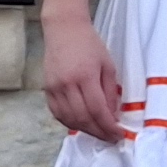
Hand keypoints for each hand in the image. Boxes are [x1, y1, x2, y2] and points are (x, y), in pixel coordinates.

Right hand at [41, 16, 125, 143]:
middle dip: (99, 132)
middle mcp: (67, 84)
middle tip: (111, 137)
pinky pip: (57, 113)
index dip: (109, 126)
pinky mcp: (47, 89)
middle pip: (83, 118)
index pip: (98, 110)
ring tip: (98, 132)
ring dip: (85, 130)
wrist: (64, 29)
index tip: (119, 134)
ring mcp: (54, 88)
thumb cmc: (89, 44)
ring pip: (69, 119)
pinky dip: (70, 122)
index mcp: (85, 76)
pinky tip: (81, 124)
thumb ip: (110, 92)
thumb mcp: (108, 65)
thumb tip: (112, 115)